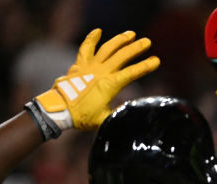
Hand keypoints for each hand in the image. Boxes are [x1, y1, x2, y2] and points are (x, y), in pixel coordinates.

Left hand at [29, 29, 159, 135]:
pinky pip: (86, 48)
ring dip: (120, 40)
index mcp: (109, 85)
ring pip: (107, 48)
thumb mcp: (104, 120)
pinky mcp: (80, 65)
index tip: (156, 61)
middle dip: (136, 48)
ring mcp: (90, 67)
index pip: (131, 73)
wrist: (59, 110)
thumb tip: (131, 117)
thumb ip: (118, 115)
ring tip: (131, 34)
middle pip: (122, 56)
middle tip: (147, 42)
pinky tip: (98, 31)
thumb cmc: (82, 117)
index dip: (145, 66)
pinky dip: (91, 39)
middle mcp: (101, 72)